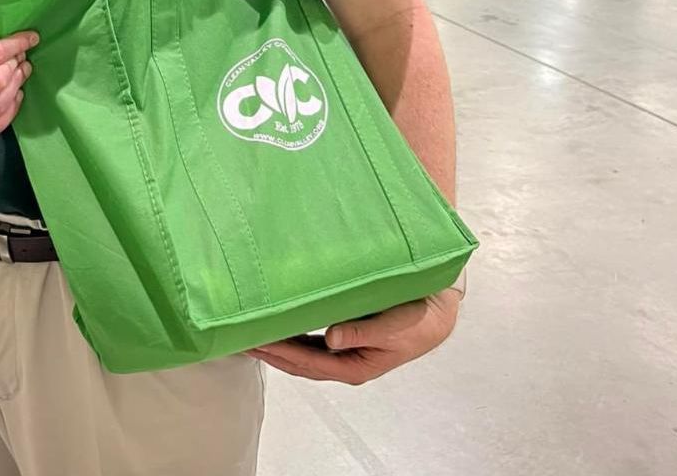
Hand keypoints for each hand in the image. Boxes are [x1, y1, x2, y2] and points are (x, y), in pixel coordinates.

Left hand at [248, 289, 460, 385]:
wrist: (437, 310)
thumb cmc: (419, 319)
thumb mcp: (396, 326)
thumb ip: (363, 332)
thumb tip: (332, 339)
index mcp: (355, 366)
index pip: (307, 363)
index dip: (279, 353)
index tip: (255, 342)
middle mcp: (345, 361)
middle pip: (298, 361)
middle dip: (269, 351)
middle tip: (239, 338)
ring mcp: (343, 349)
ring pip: (301, 351)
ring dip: (276, 343)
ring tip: (249, 330)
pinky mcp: (344, 334)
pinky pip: (310, 338)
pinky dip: (291, 332)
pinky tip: (277, 322)